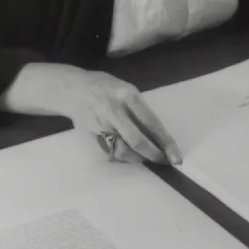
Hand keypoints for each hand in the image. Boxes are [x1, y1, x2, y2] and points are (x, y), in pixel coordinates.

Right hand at [46, 66, 182, 164]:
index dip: (165, 143)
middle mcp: (115, 110)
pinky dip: (121, 156)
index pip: (152, 123)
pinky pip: (110, 151)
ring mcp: (101, 124)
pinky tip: (127, 154)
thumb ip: (139, 110)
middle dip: (153, 155)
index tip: (176, 157)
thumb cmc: (105, 87)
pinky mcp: (92, 134)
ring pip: (123, 150)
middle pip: (137, 141)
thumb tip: (156, 135)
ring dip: (137, 158)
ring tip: (145, 157)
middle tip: (163, 162)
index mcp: (129, 96)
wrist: (72, 88)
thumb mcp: (127, 90)